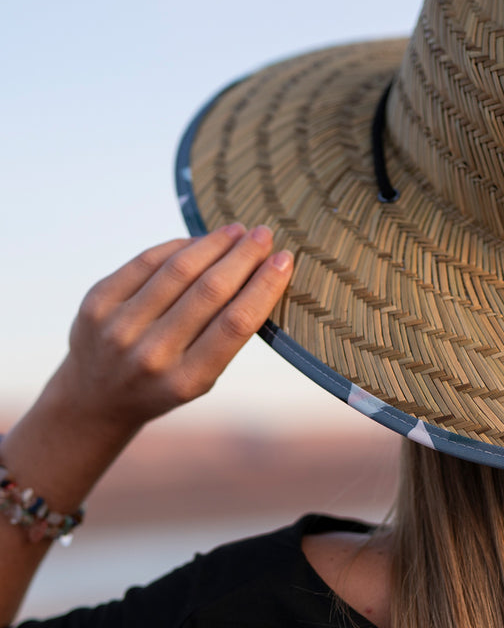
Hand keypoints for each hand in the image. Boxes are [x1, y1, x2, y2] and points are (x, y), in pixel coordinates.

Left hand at [54, 224, 292, 431]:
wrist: (97, 396)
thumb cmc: (164, 383)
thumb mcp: (200, 377)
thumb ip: (224, 334)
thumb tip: (258, 273)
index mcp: (186, 379)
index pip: (235, 324)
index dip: (264, 286)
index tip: (284, 260)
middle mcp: (151, 354)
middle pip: (209, 291)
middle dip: (243, 257)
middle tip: (264, 234)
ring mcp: (119, 327)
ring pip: (178, 270)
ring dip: (214, 244)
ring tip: (237, 231)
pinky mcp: (97, 303)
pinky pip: (146, 262)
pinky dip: (179, 247)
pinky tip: (200, 241)